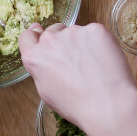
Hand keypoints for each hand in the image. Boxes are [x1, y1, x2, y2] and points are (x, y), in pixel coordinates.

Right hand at [19, 22, 136, 135]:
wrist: (108, 105)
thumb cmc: (78, 105)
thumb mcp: (46, 93)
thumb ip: (41, 69)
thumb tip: (46, 60)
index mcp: (35, 57)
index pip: (27, 36)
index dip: (35, 36)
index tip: (40, 35)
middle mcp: (50, 40)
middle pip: (52, 31)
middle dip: (60, 41)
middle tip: (74, 59)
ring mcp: (73, 32)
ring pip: (75, 32)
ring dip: (81, 43)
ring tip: (93, 65)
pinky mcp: (95, 30)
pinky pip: (94, 33)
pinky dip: (99, 43)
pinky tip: (104, 60)